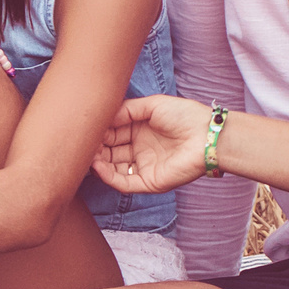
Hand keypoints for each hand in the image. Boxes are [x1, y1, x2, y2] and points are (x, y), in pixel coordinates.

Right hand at [91, 95, 216, 194]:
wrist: (205, 135)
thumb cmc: (184, 115)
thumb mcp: (152, 104)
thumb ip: (126, 110)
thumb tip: (104, 118)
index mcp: (140, 130)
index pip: (112, 133)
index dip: (99, 131)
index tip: (86, 127)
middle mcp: (139, 149)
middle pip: (109, 151)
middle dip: (95, 147)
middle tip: (82, 142)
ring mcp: (143, 166)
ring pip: (113, 168)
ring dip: (98, 163)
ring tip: (87, 155)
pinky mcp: (149, 182)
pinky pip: (124, 183)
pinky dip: (109, 177)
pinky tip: (98, 166)